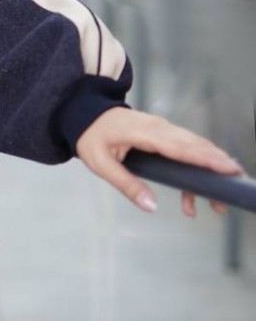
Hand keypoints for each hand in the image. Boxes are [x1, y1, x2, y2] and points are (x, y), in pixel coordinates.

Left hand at [74, 107, 244, 216]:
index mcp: (144, 132)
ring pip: (194, 148)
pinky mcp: (162, 133)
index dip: (206, 158)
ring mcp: (162, 128)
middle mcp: (159, 128)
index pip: (181, 147)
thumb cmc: (91, 137)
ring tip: (219, 203)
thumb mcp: (100, 164)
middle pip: (195, 146)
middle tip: (236, 186)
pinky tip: (193, 198)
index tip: (229, 168)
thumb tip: (152, 207)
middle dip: (217, 167)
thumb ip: (126, 185)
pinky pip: (185, 149)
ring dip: (209, 170)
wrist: (85, 113)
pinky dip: (195, 169)